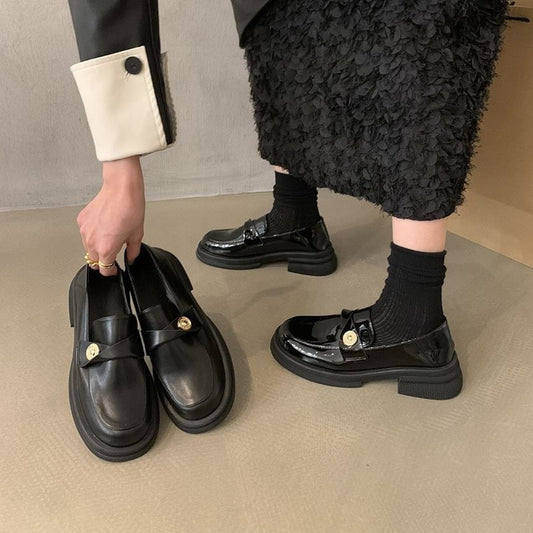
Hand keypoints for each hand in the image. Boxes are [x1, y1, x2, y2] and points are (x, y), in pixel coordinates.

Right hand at [77, 156, 144, 275]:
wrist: (121, 189)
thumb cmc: (130, 209)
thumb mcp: (137, 235)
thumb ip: (132, 251)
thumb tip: (131, 258)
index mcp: (106, 248)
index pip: (104, 270)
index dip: (111, 271)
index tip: (114, 269)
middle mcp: (92, 241)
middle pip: (94, 260)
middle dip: (103, 260)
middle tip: (113, 253)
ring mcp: (84, 230)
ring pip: (88, 247)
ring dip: (96, 247)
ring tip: (109, 237)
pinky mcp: (81, 220)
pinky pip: (85, 233)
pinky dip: (92, 233)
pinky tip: (103, 226)